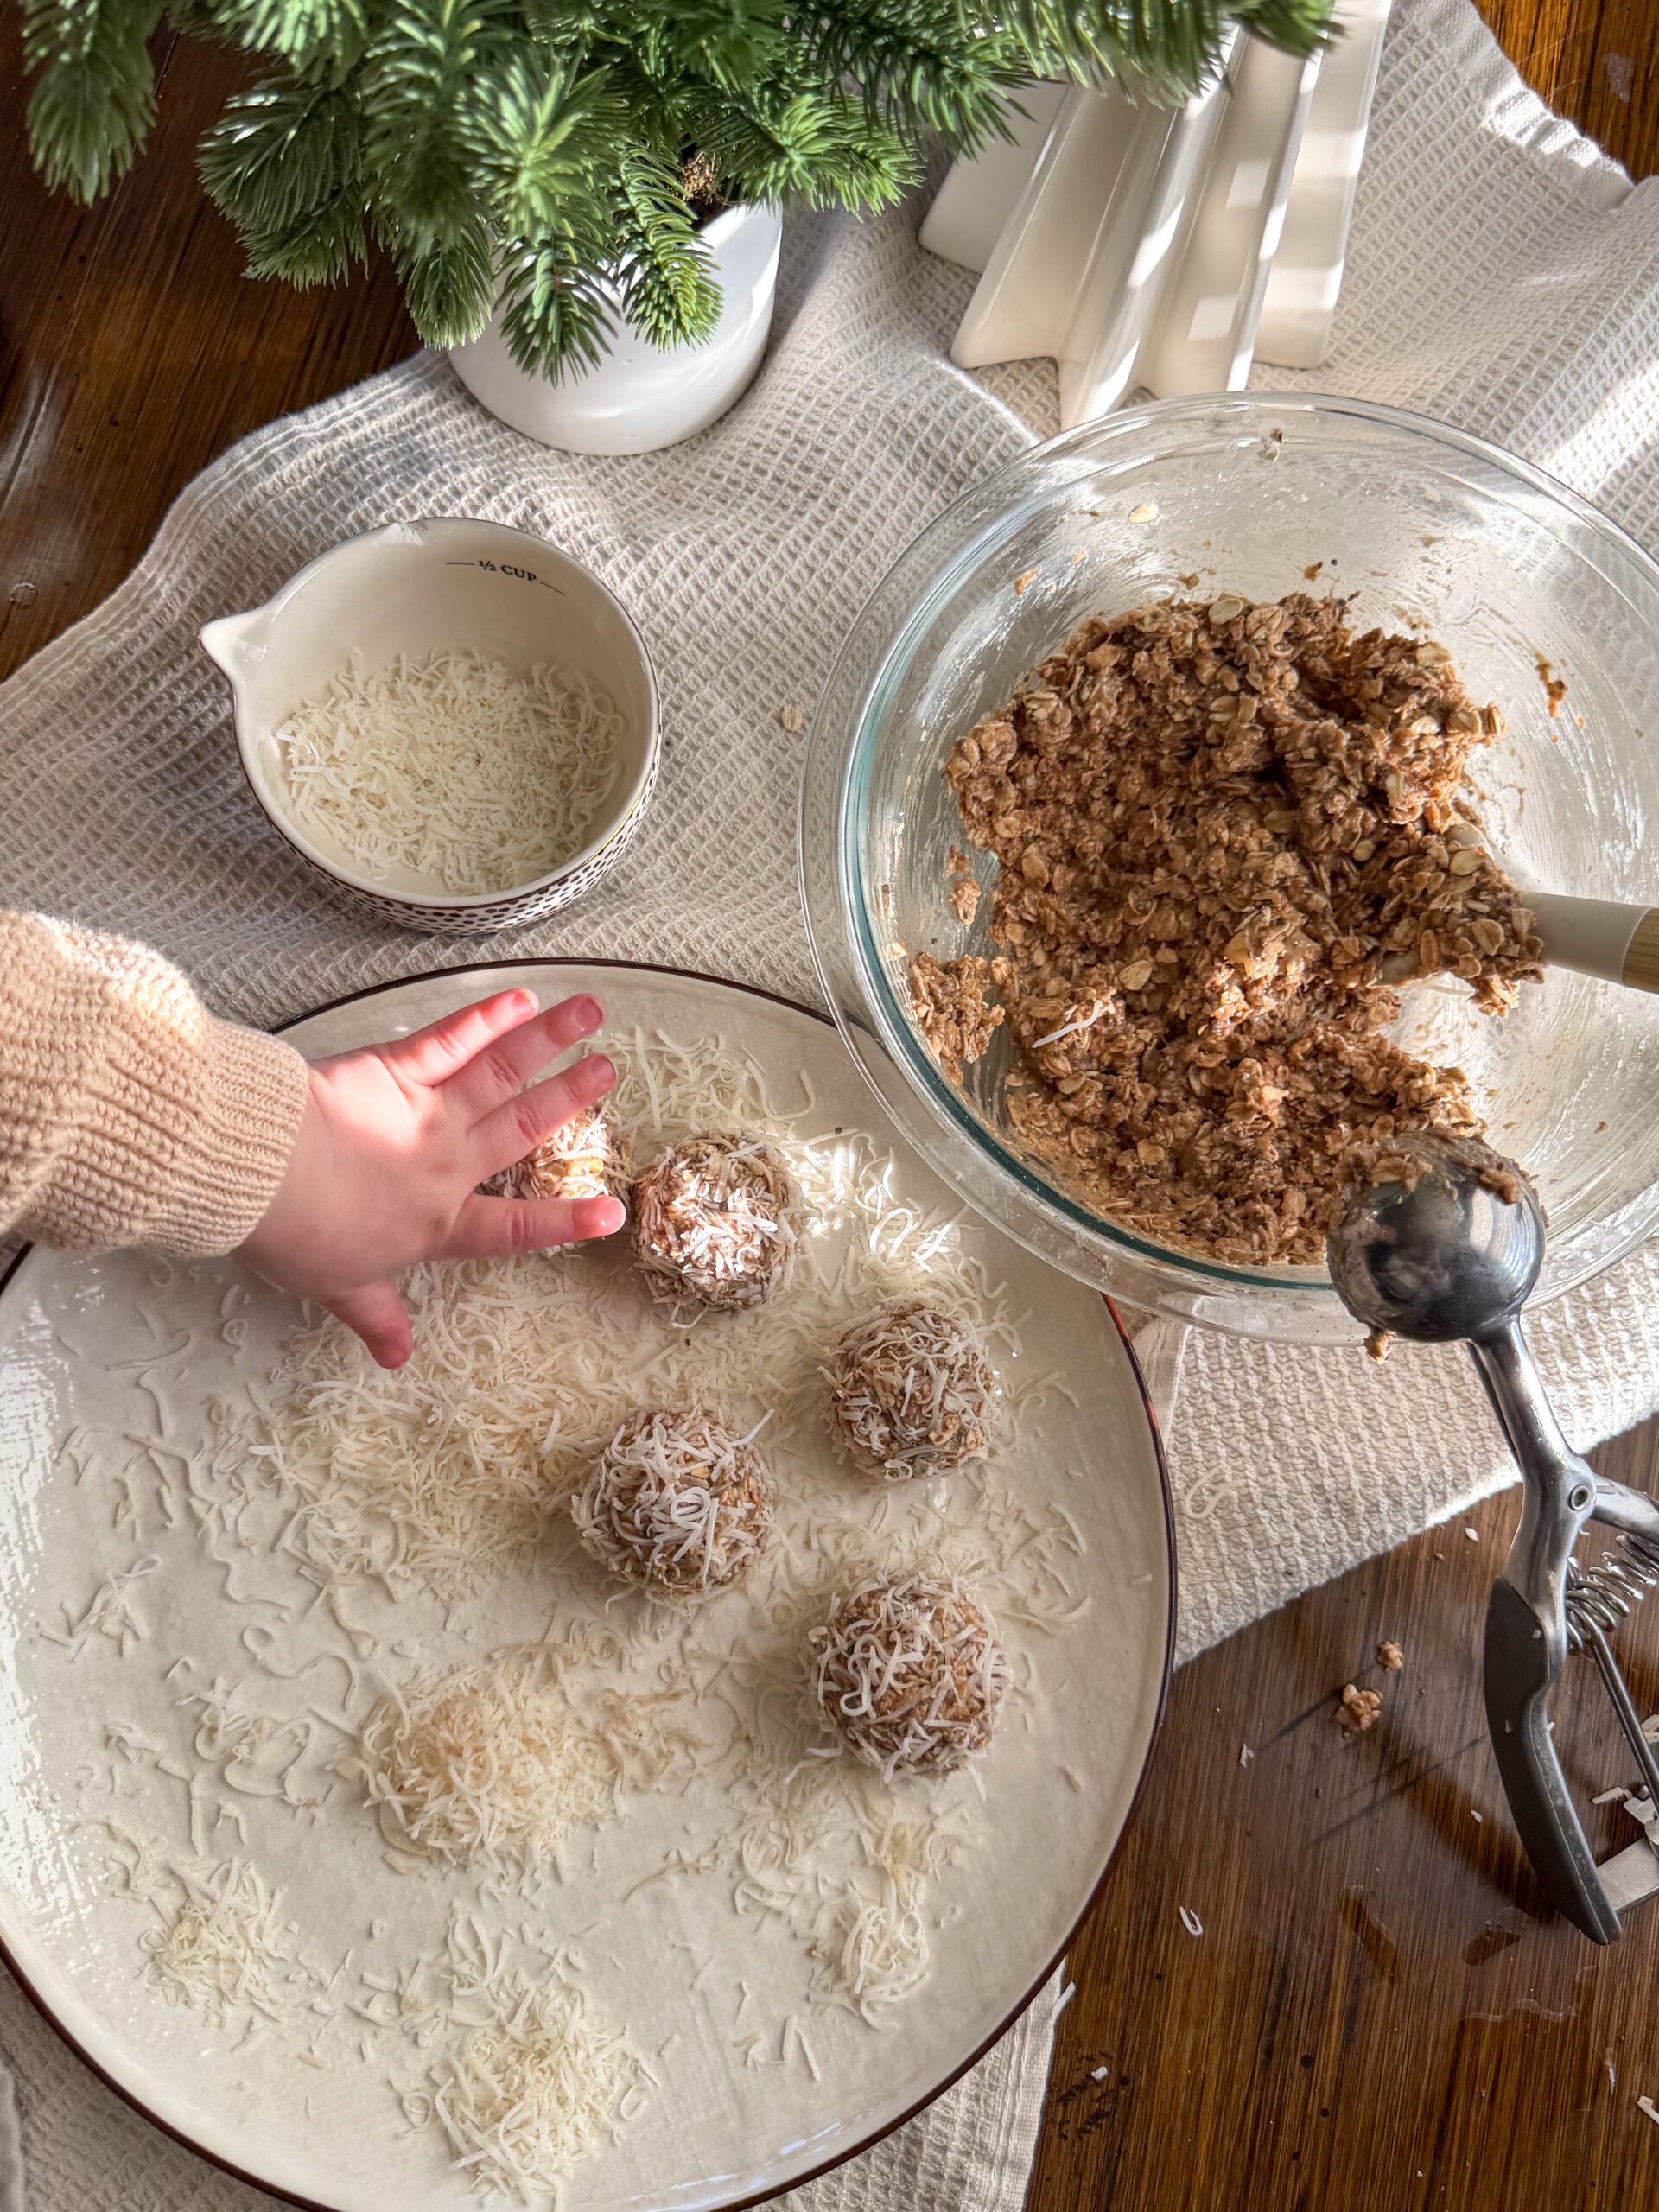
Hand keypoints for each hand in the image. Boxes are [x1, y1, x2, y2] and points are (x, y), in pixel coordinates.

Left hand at [238, 987, 620, 1367]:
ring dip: (549, 1041)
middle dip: (570, 1099)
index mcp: (435, 1223)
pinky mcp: (397, 1069)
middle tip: (609, 1071)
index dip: (566, 1223)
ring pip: (502, 1074)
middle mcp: (446, 1164)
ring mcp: (427, 1113)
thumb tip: (396, 1356)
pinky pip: (451, 1040)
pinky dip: (487, 1018)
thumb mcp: (338, 1286)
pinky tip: (519, 997)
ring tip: (589, 1012)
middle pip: (523, 1128)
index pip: (514, 1228)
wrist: (263, 1176)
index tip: (612, 1213)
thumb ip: (375, 1315)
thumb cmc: (296, 1235)